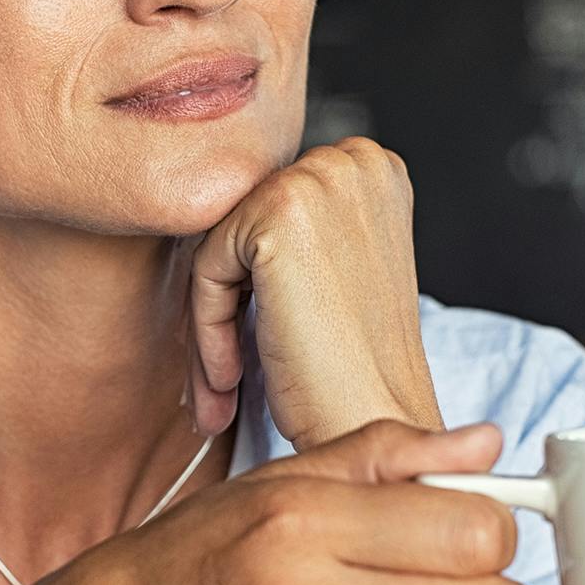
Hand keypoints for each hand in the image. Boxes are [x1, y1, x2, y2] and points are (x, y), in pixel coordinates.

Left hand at [185, 135, 440, 452]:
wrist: (377, 424)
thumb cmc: (355, 367)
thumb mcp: (334, 270)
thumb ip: (295, 226)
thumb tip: (213, 208)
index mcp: (373, 167)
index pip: (269, 209)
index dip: (253, 284)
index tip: (252, 343)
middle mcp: (354, 160)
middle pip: (241, 225)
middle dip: (228, 303)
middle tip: (226, 377)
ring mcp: (319, 179)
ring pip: (219, 248)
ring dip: (212, 324)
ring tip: (224, 388)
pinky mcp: (279, 212)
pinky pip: (207, 268)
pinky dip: (208, 330)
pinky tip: (230, 380)